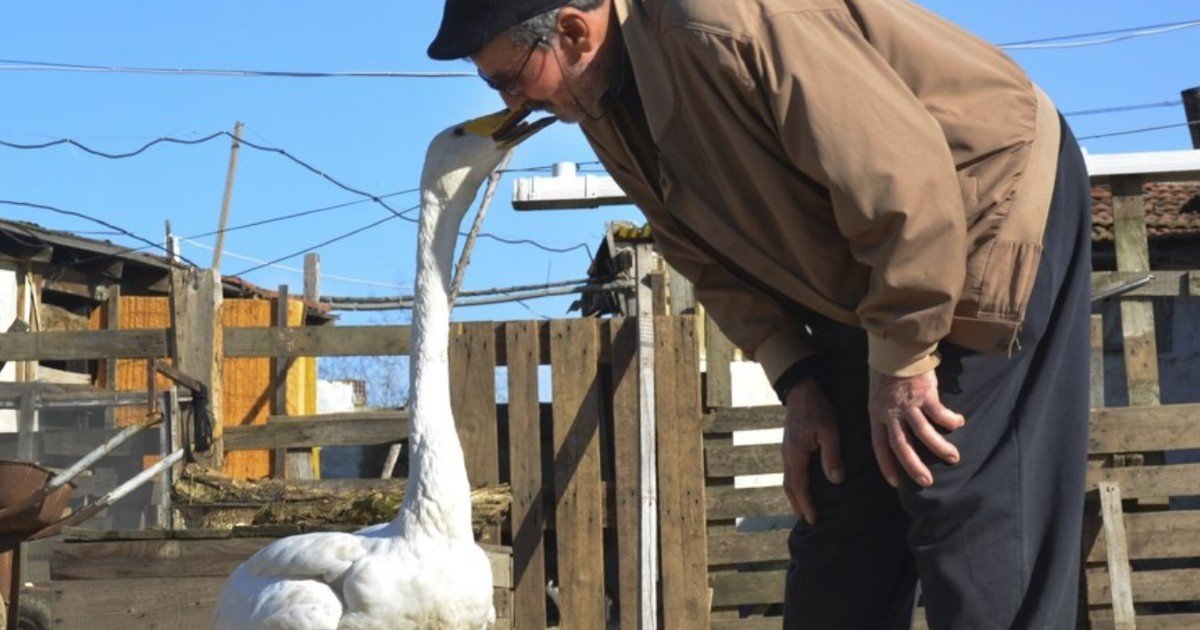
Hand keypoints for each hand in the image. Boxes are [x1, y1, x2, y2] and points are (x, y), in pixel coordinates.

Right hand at [781, 378, 842, 524]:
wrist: (801, 390)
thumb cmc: (817, 409)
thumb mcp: (829, 431)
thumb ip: (831, 456)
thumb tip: (835, 480)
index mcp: (796, 454)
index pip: (799, 486)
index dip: (806, 504)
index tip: (813, 519)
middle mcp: (787, 455)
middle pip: (789, 486)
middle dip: (797, 504)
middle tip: (807, 519)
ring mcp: (786, 449)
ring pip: (787, 478)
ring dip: (795, 494)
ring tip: (803, 506)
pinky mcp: (790, 444)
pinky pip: (790, 470)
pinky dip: (795, 482)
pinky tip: (803, 483)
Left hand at [867, 369, 964, 487]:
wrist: (895, 348)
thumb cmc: (886, 371)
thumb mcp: (878, 396)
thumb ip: (887, 414)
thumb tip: (899, 433)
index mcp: (877, 414)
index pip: (879, 446)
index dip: (887, 465)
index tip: (894, 483)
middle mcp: (891, 413)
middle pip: (902, 446)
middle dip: (914, 466)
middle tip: (927, 482)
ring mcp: (908, 405)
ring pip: (924, 433)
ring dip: (939, 448)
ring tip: (953, 458)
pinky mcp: (925, 395)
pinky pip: (940, 414)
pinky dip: (950, 421)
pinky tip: (959, 423)